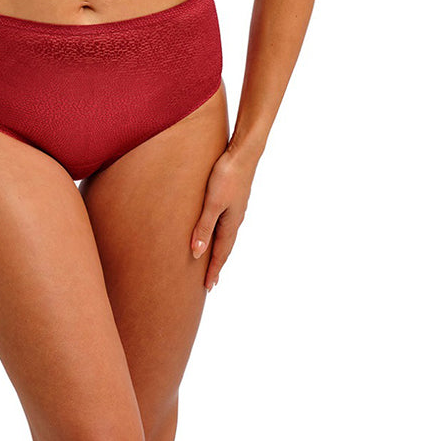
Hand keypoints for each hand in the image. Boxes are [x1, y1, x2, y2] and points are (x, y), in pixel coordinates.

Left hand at [190, 143, 260, 290]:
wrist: (243, 152)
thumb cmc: (227, 176)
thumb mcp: (212, 203)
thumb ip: (204, 227)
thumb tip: (197, 254)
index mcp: (230, 224)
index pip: (220, 253)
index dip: (213, 270)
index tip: (208, 287)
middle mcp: (235, 219)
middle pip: (224, 247)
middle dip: (217, 264)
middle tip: (210, 281)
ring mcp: (235, 208)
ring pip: (225, 235)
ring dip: (218, 249)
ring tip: (212, 259)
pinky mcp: (233, 197)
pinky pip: (225, 222)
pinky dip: (219, 233)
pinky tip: (216, 228)